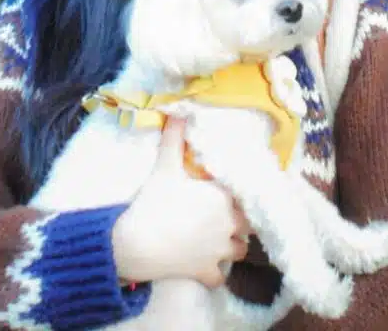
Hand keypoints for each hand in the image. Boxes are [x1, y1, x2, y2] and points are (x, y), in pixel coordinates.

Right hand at [111, 116, 250, 287]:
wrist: (137, 242)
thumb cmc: (156, 201)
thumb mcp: (165, 165)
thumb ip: (175, 137)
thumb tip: (178, 110)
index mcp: (225, 198)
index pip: (250, 195)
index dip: (246, 194)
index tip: (240, 190)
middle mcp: (229, 225)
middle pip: (250, 224)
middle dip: (244, 219)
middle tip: (231, 212)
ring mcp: (218, 251)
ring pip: (241, 251)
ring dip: (235, 244)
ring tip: (224, 236)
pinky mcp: (205, 272)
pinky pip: (220, 277)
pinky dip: (218, 272)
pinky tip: (211, 264)